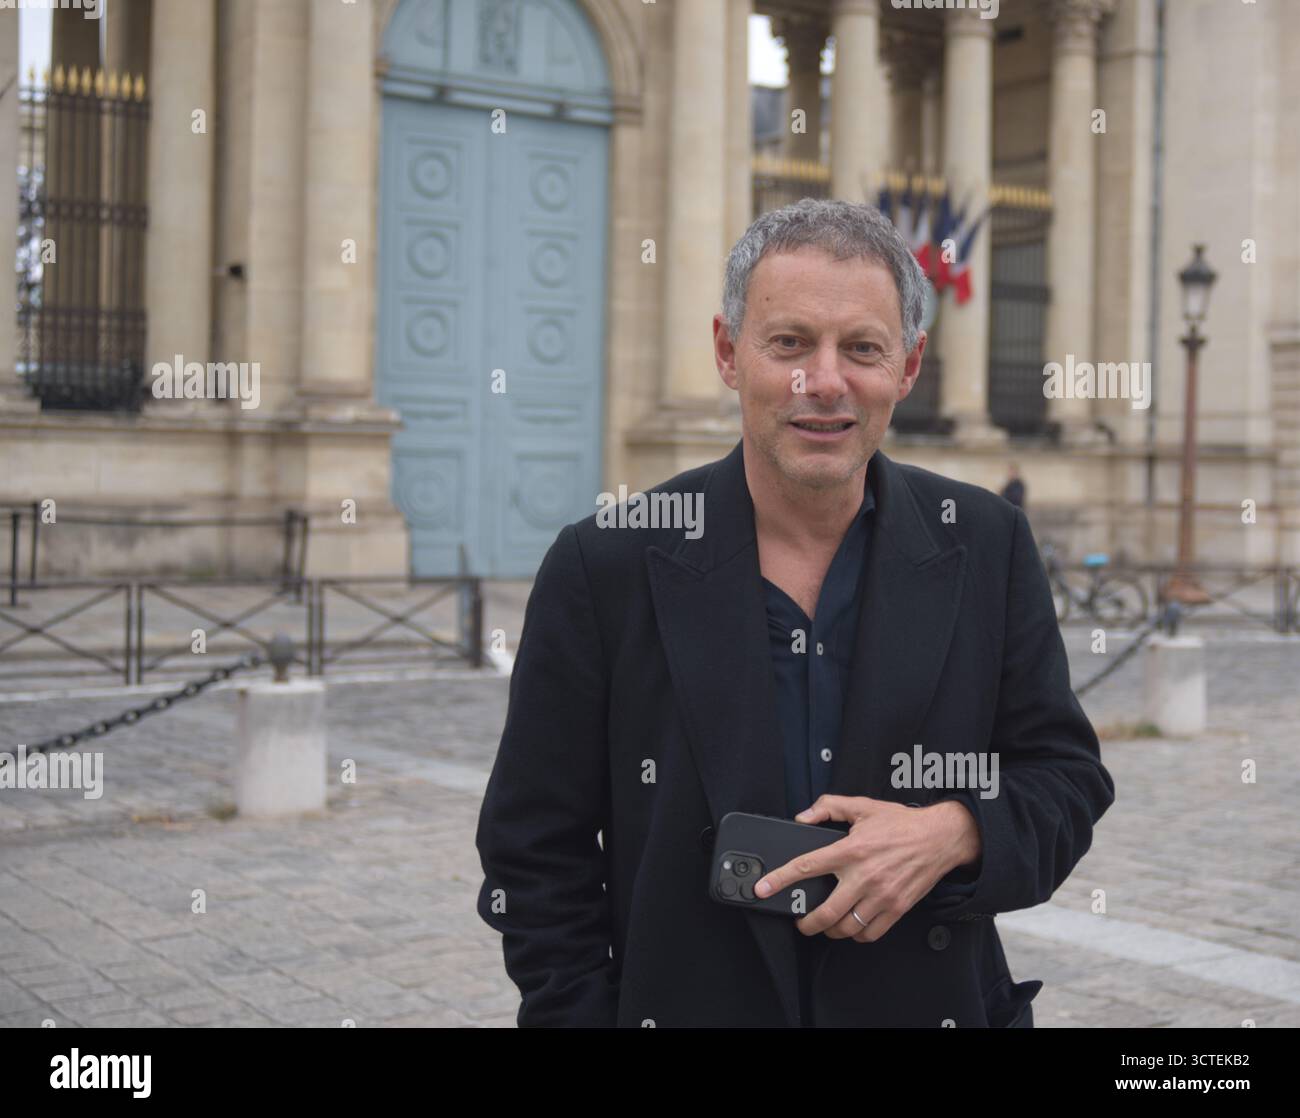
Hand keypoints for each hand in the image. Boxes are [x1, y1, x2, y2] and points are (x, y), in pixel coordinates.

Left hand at [753, 795, 980, 942]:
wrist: (940, 837)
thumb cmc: (901, 823)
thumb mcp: (862, 806)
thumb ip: (829, 807)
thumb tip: (803, 817)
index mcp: (851, 850)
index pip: (806, 866)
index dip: (780, 879)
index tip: (763, 889)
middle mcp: (864, 876)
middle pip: (825, 912)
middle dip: (806, 923)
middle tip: (800, 921)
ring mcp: (881, 896)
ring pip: (847, 927)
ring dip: (830, 930)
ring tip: (825, 924)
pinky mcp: (897, 908)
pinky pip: (870, 933)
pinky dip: (856, 934)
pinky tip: (852, 926)